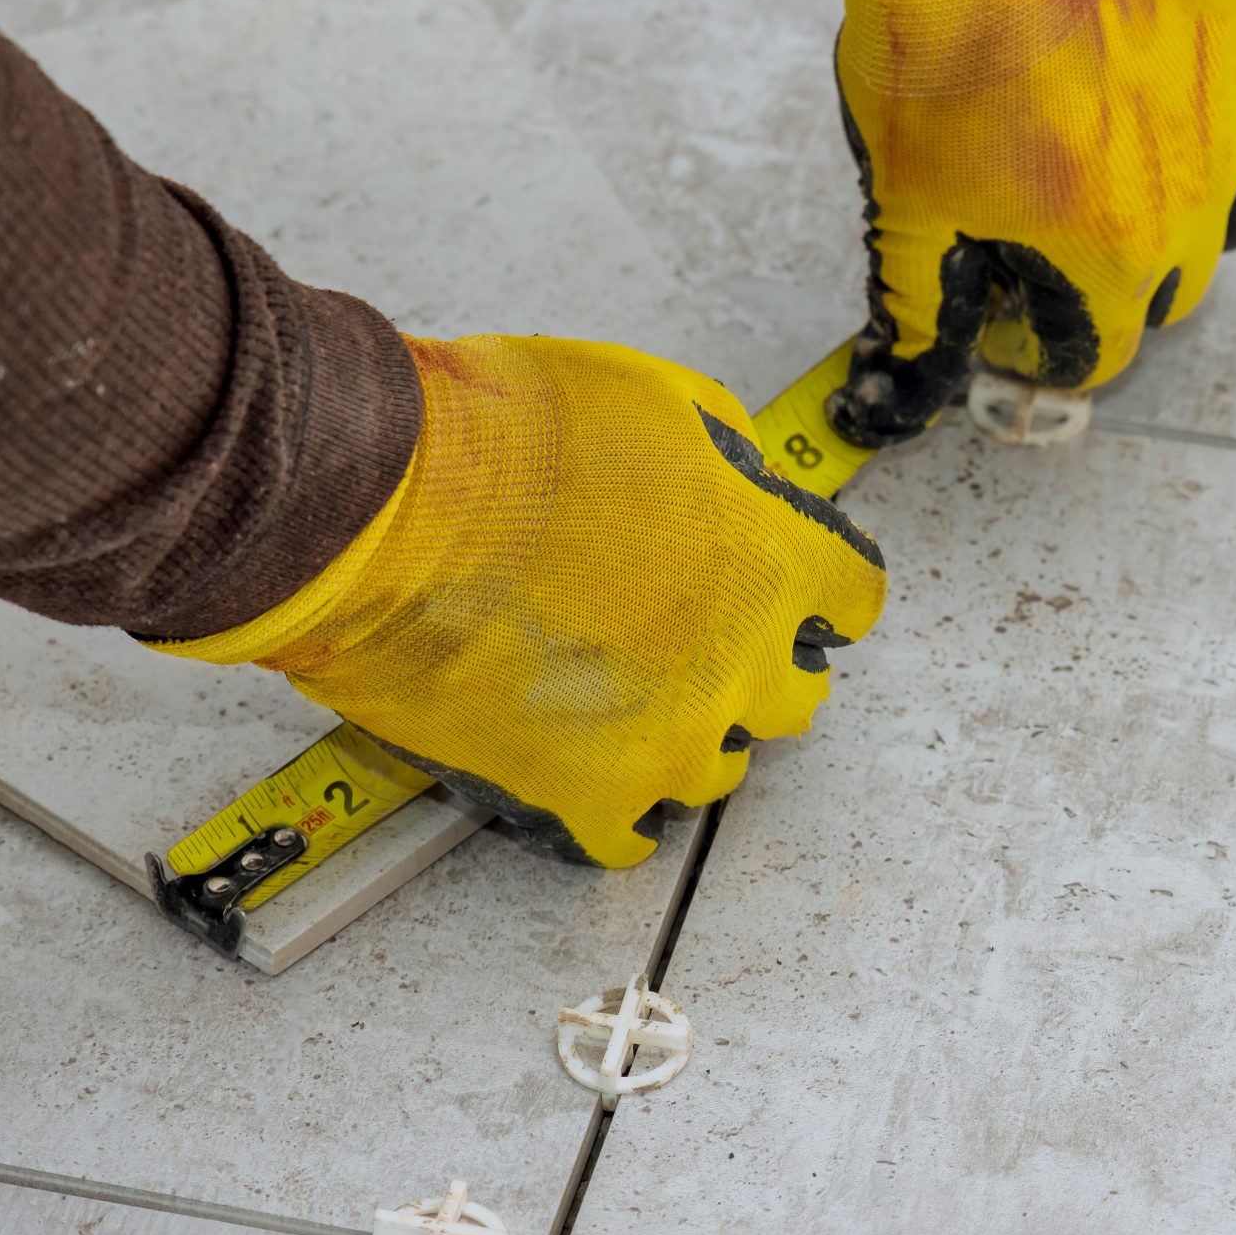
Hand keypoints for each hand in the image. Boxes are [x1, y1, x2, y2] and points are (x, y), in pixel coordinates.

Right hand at [155, 335, 887, 865]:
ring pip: (715, 769)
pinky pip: (630, 837)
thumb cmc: (508, 437)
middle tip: (700, 639)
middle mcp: (734, 667)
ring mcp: (662, 743)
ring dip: (686, 733)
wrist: (382, 506)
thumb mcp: (657, 397)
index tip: (799, 591)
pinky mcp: (579, 795)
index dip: (822, 589)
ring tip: (626, 697)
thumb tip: (741, 485)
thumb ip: (726, 457)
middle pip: (791, 699)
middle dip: (759, 668)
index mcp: (766, 564)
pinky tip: (590, 770)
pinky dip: (618, 807)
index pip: (853, 597)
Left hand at [812, 0, 1235, 445]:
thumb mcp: (904, 200)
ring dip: (1205, 209)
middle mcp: (1202, 201)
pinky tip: (1203, 55)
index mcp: (1116, 258)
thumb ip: (914, 304)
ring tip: (1140, 165)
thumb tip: (897, 390)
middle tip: (1051, 229)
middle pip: (1177, 288)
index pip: (1101, 353)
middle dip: (1116, 280)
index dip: (1045, 344)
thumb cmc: (940, 56)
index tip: (1008, 306)